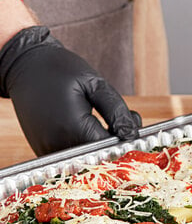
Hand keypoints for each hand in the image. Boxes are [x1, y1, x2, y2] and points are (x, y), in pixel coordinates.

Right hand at [0, 26, 140, 155]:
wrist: (25, 66)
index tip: (134, 126)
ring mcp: (48, 149)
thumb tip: (131, 134)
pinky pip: (74, 154)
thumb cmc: (61, 70)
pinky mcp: (44, 150)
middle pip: (99, 156)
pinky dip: (87, 143)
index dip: (125, 139)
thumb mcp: (96, 84)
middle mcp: (57, 144)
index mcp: (72, 128)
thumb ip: (116, 110)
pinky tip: (90, 125)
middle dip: (117, 141)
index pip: (109, 147)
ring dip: (102, 143)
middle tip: (127, 119)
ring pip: (87, 157)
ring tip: (106, 118)